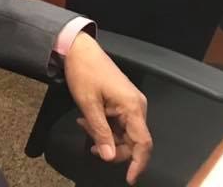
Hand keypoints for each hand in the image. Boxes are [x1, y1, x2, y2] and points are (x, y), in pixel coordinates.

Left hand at [64, 32, 152, 183]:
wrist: (79, 49)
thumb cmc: (84, 72)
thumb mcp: (88, 104)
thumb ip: (100, 132)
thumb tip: (108, 157)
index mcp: (133, 107)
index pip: (143, 143)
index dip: (138, 163)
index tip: (129, 179)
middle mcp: (137, 107)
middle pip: (132, 141)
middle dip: (112, 147)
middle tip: (90, 145)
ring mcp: (130, 104)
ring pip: (123, 133)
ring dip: (104, 135)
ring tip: (83, 125)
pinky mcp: (122, 101)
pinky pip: (118, 122)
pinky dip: (104, 126)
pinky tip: (87, 120)